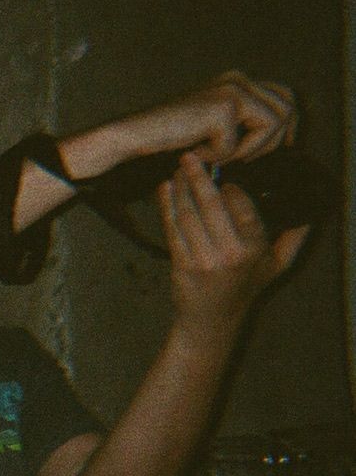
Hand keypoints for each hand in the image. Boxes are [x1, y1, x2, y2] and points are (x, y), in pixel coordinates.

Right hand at [112, 72, 296, 168]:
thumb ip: (240, 119)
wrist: (136, 134)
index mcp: (236, 80)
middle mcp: (238, 79)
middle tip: (249, 157)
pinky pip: (238, 143)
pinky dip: (219, 155)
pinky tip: (197, 152)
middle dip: (274, 138)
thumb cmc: (168, 135)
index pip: (282, 95)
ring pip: (271, 123)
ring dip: (248, 148)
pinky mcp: (224, 108)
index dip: (287, 123)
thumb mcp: (213, 122)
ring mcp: (232, 90)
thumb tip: (275, 136)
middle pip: (286, 106)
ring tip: (220, 155)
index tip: (280, 146)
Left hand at [163, 153, 309, 323]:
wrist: (212, 319)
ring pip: (188, 214)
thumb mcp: (278, 264)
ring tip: (177, 169)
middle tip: (191, 156)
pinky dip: (165, 206)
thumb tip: (311, 211)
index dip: (229, 187)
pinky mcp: (181, 264)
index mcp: (254, 248)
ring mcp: (203, 259)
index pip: (242, 207)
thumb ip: (294, 236)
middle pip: (210, 205)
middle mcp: (229, 253)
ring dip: (179, 188)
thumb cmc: (246, 287)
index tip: (221, 171)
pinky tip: (164, 190)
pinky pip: (171, 229)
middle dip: (198, 177)